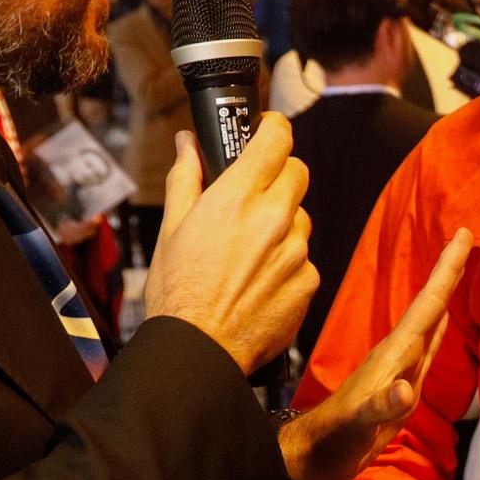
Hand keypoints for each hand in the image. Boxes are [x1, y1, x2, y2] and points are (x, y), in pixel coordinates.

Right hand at [145, 118, 315, 373]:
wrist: (200, 350)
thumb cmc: (177, 292)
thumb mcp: (170, 229)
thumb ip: (186, 178)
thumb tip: (188, 142)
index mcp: (236, 198)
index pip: (277, 139)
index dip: (274, 129)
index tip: (267, 130)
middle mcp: (273, 219)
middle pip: (298, 172)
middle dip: (279, 175)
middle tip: (254, 194)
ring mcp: (296, 251)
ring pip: (301, 217)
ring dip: (283, 224)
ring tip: (249, 251)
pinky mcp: (309, 280)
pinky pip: (305, 257)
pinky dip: (287, 262)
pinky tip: (260, 280)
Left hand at [280, 230, 472, 479]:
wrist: (316, 456)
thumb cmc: (335, 438)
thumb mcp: (357, 422)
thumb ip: (381, 406)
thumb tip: (405, 391)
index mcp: (393, 356)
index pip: (427, 306)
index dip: (446, 272)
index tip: (463, 236)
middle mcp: (398, 356)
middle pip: (430, 306)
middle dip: (448, 272)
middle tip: (465, 237)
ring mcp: (399, 370)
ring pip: (428, 324)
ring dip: (443, 296)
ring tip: (457, 269)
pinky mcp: (399, 387)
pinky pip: (426, 350)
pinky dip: (438, 331)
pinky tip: (442, 324)